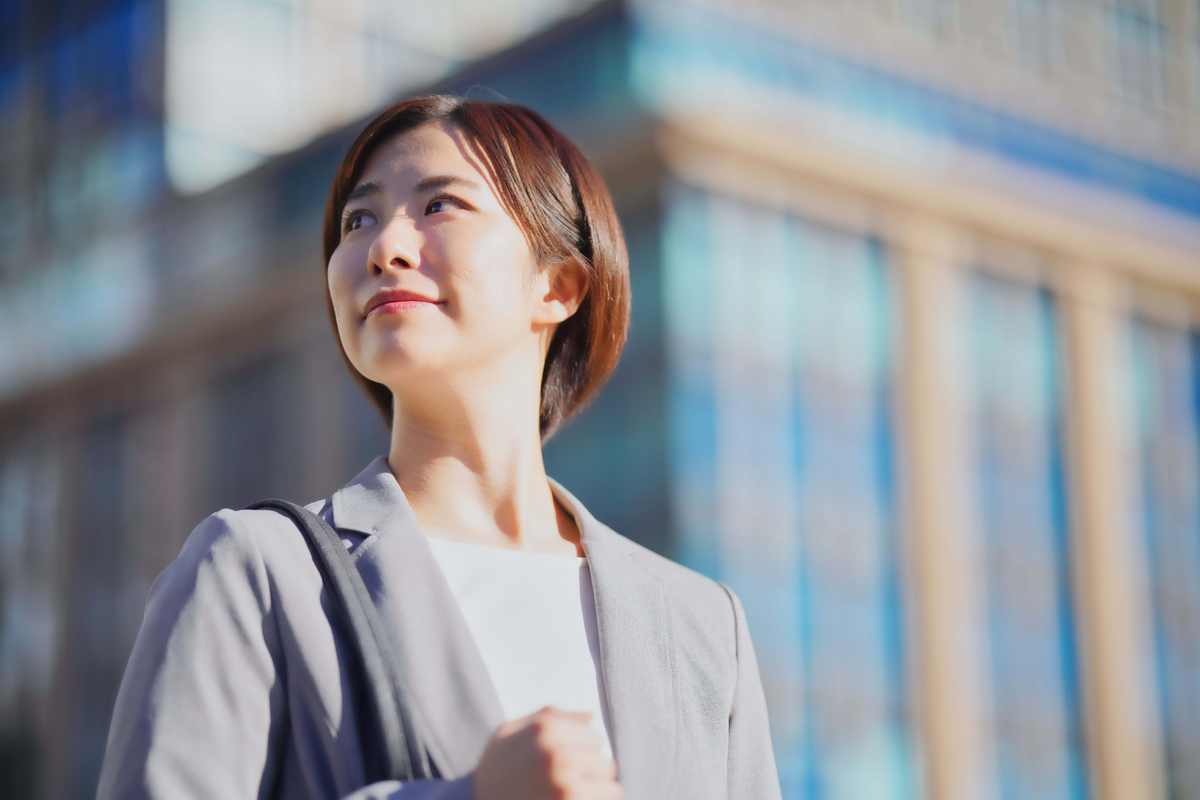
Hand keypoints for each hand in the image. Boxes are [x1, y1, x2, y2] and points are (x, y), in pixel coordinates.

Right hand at [472, 706, 622, 799]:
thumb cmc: (493, 771)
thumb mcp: (509, 732)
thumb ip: (550, 718)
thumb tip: (590, 716)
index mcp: (545, 729)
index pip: (596, 740)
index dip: (583, 754)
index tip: (566, 765)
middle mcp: (558, 755)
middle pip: (606, 765)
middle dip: (591, 776)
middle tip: (568, 786)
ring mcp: (565, 786)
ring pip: (611, 789)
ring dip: (596, 796)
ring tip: (573, 797)